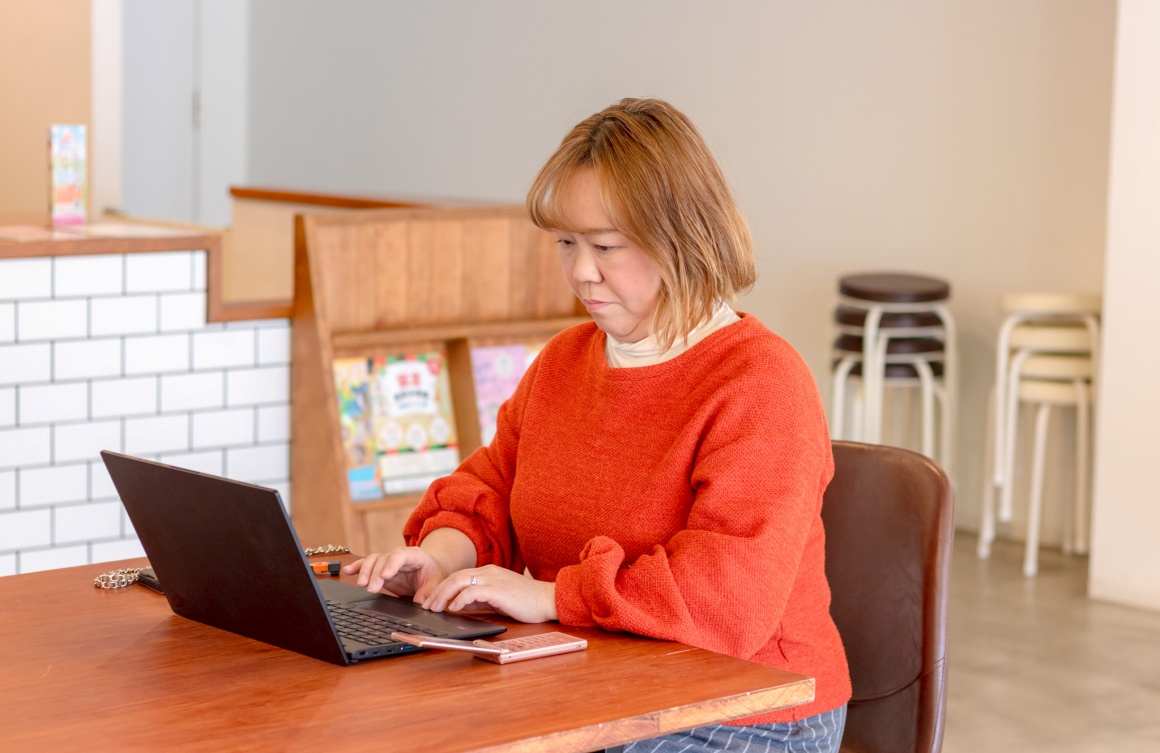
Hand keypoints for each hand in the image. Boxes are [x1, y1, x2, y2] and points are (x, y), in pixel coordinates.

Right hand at [343, 547, 447, 601]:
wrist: (430, 570)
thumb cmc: (434, 575)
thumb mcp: (436, 583)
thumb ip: (429, 593)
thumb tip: (422, 604)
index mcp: (415, 555)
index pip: (401, 555)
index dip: (392, 564)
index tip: (385, 576)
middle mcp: (398, 556)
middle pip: (383, 559)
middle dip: (375, 573)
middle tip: (372, 589)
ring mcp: (387, 561)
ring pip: (373, 560)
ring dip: (365, 571)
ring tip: (362, 585)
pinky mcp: (379, 569)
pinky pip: (367, 565)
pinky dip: (357, 567)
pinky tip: (348, 571)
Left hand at [422, 564, 557, 623]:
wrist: (547, 600)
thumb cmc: (525, 602)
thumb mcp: (497, 599)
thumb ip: (479, 599)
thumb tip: (458, 605)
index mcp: (488, 572)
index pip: (459, 576)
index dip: (443, 587)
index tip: (431, 600)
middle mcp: (488, 572)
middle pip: (455, 577)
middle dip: (437, 591)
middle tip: (426, 605)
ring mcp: (493, 579)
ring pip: (459, 581)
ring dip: (443, 595)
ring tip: (434, 607)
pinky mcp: (497, 589)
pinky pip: (472, 592)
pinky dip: (459, 599)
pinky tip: (454, 608)